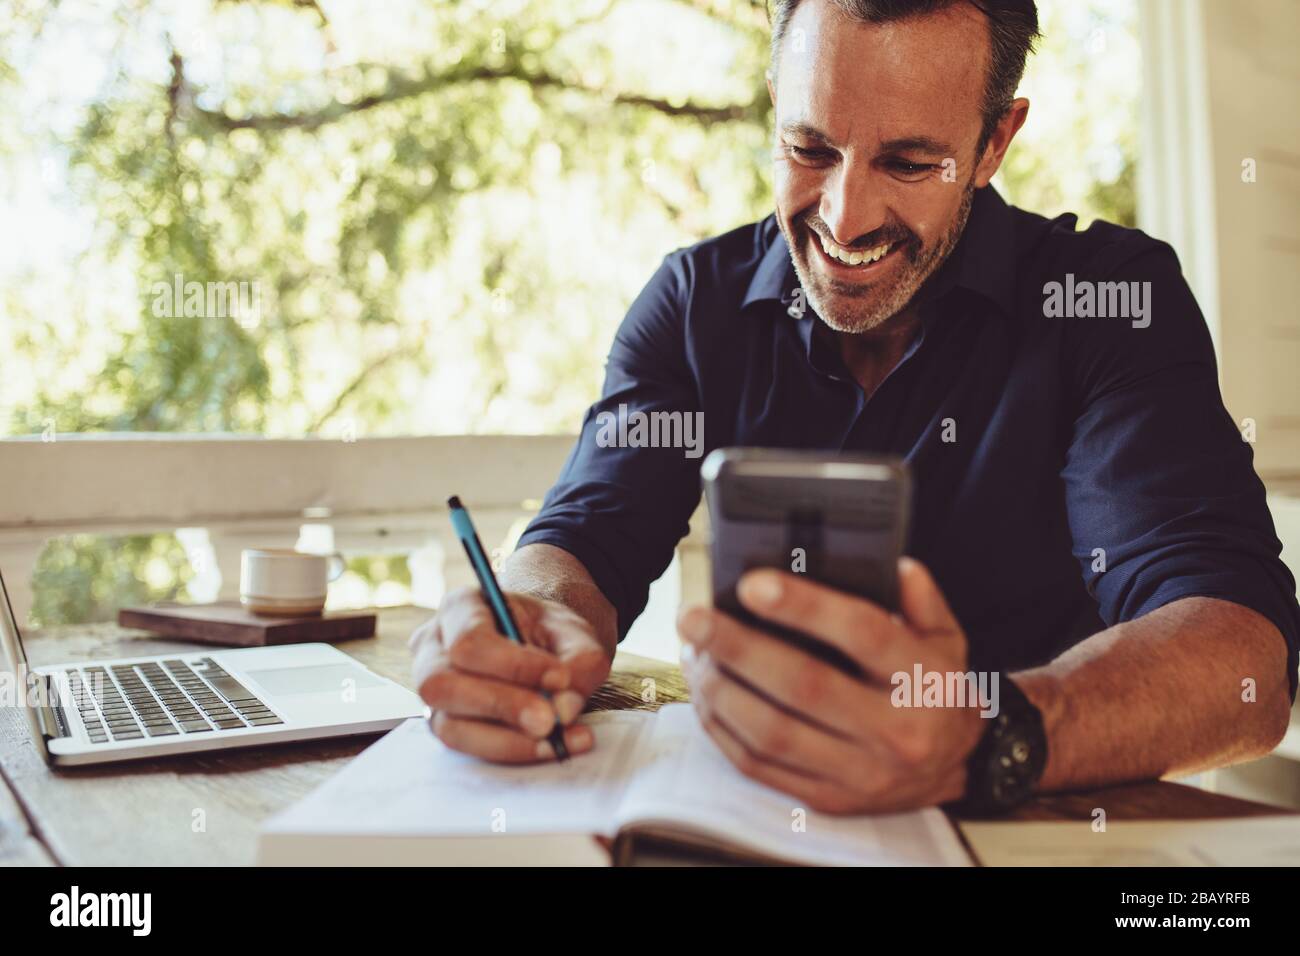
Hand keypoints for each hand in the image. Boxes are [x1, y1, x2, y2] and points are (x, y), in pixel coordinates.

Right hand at [410, 587, 611, 761]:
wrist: (544, 647)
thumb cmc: (551, 633)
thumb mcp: (576, 633)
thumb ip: (580, 662)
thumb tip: (563, 710)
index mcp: (460, 607)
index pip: (470, 641)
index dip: (513, 665)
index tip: (560, 679)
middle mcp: (432, 648)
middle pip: (443, 685)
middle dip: (501, 707)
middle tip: (550, 723)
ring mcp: (432, 691)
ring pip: (448, 726)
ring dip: (507, 740)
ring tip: (558, 741)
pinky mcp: (445, 724)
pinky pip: (466, 748)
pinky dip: (511, 751)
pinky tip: (549, 748)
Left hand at [677, 558, 984, 813]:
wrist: (955, 767)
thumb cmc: (935, 689)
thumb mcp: (947, 638)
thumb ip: (922, 599)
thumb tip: (894, 566)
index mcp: (923, 681)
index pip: (863, 634)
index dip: (805, 607)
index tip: (751, 584)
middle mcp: (894, 732)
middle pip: (804, 686)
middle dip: (738, 648)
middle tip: (694, 617)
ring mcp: (858, 773)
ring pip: (772, 733)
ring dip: (720, 690)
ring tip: (693, 653)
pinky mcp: (826, 799)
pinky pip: (758, 766)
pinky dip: (722, 728)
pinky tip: (705, 693)